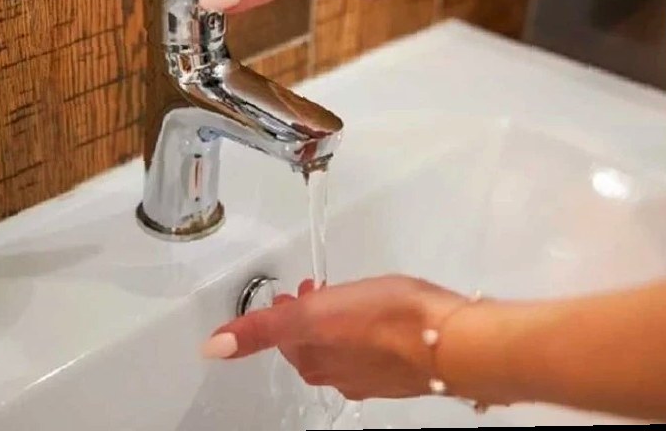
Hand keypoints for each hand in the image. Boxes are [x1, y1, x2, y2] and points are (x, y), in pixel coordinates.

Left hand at [200, 275, 465, 400]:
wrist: (452, 341)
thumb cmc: (385, 322)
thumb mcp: (312, 314)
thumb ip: (262, 329)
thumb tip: (212, 348)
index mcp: (315, 362)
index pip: (284, 340)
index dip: (282, 314)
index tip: (290, 292)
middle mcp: (341, 375)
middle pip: (311, 346)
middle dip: (307, 318)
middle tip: (314, 290)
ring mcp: (374, 375)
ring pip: (343, 347)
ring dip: (336, 323)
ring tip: (348, 297)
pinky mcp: (404, 369)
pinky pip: (375, 349)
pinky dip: (367, 331)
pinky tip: (383, 317)